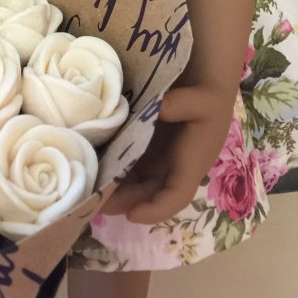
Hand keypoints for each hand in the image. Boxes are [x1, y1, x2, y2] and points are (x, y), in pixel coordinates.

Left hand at [101, 83, 234, 224]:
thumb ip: (179, 104)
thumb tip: (155, 108)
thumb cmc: (207, 95)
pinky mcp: (149, 148)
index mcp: (192, 164)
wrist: (206, 82)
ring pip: (138, 184)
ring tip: (90, 187)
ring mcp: (161, 159)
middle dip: (124, 201)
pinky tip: (96, 165)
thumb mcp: (201, 99)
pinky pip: (131, 167)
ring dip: (117, 188)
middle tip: (95, 201)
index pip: (176, 196)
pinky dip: (116, 170)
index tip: (131, 215)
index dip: (156, 210)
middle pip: (149, 194)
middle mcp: (175, 168)